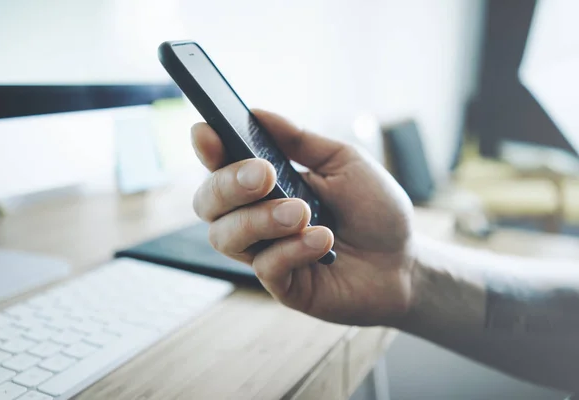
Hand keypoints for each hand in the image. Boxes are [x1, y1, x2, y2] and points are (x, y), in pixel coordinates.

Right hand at [191, 110, 414, 325]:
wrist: (406, 261)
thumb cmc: (374, 209)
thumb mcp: (344, 162)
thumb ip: (300, 140)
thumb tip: (257, 112)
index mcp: (266, 185)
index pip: (220, 166)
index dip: (207, 149)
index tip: (206, 132)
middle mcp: (256, 218)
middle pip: (208, 203)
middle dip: (228, 184)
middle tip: (263, 175)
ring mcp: (266, 253)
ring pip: (225, 237)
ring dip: (260, 219)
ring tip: (301, 212)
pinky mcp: (283, 285)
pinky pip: (265, 267)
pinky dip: (291, 249)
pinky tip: (322, 241)